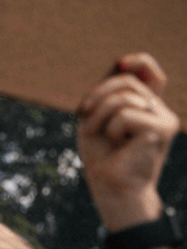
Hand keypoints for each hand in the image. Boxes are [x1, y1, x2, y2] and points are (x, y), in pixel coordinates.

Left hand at [77, 53, 180, 228]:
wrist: (110, 187)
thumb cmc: (101, 154)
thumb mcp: (96, 116)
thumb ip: (108, 90)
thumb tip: (122, 61)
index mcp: (145, 105)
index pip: (150, 70)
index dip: (136, 61)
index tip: (119, 63)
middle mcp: (159, 110)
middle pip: (126, 80)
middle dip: (96, 95)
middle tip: (84, 115)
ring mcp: (165, 119)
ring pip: (123, 98)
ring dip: (98, 116)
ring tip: (103, 136)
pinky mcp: (162, 129)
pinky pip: (124, 116)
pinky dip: (110, 129)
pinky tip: (119, 146)